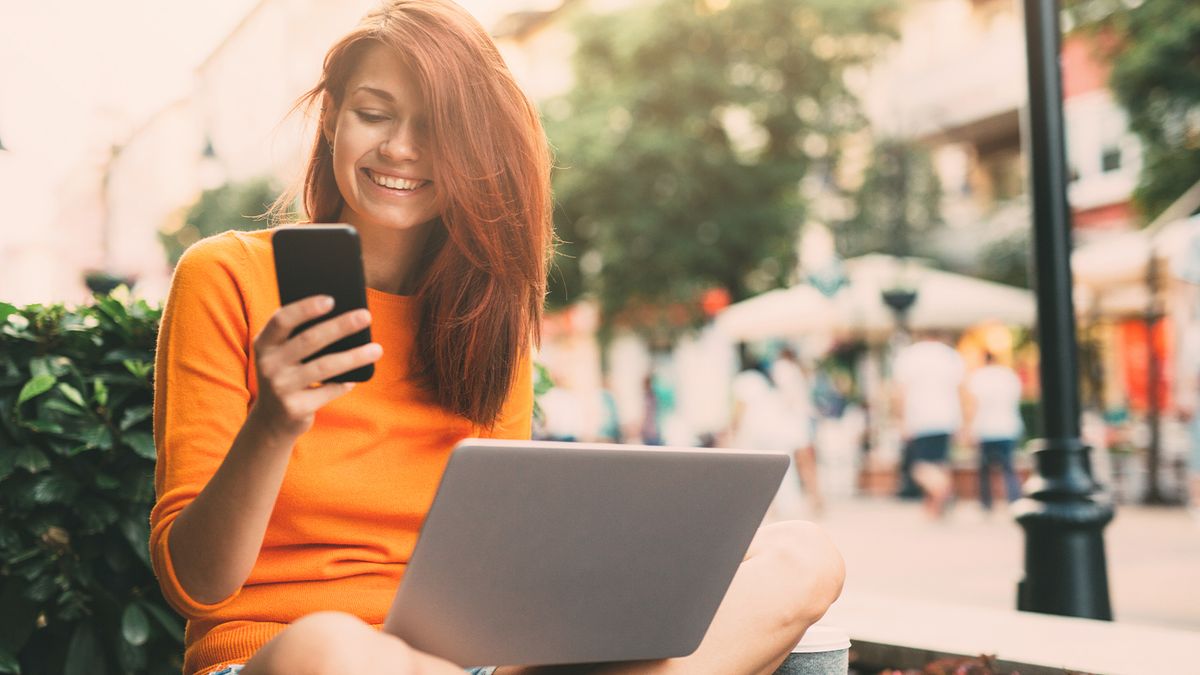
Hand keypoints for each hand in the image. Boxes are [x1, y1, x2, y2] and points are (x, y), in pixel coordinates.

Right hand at [248, 295, 382, 442]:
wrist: (272, 421)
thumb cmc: (288, 375)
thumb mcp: (285, 355)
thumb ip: (303, 336)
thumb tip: (347, 317)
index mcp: (264, 344)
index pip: (282, 319)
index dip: (306, 308)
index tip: (332, 299)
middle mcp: (267, 364)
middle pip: (309, 340)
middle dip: (340, 326)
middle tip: (366, 316)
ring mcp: (280, 387)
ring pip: (324, 366)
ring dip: (354, 356)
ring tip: (377, 349)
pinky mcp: (294, 408)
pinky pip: (329, 390)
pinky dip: (345, 383)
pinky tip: (357, 378)